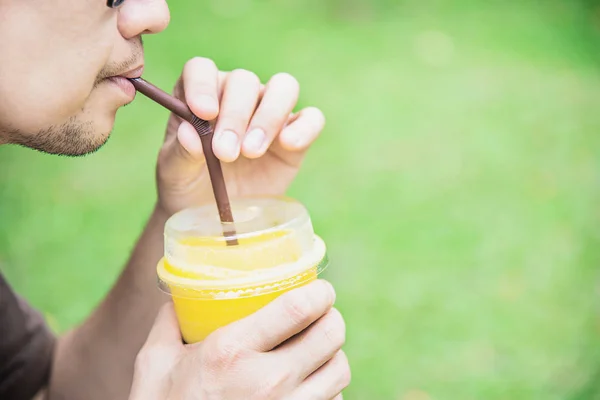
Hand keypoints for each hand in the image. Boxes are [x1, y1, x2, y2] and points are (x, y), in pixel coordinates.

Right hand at [128, 280, 349, 399]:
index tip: (319, 288)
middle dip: (330, 317)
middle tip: (319, 314)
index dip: (319, 291)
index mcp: (231, 352)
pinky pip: (334, 399)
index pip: (298, 308)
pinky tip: (309, 382)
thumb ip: (170, 322)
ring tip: (315, 347)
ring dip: (331, 352)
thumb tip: (182, 294)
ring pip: (340, 368)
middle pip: (331, 334)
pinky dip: (327, 387)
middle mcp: (266, 381)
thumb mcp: (155, 363)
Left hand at [155, 57, 325, 215]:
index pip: (202, 70)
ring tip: (252, 151)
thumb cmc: (190, 185)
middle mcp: (236, 95)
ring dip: (269, 115)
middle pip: (243, 81)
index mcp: (200, 94)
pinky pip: (311, 118)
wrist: (217, 215)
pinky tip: (289, 144)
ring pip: (283, 87)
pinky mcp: (297, 133)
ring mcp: (269, 111)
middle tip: (225, 153)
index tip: (203, 114)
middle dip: (235, 116)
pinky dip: (304, 127)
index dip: (202, 85)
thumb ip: (182, 152)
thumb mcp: (175, 172)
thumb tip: (191, 133)